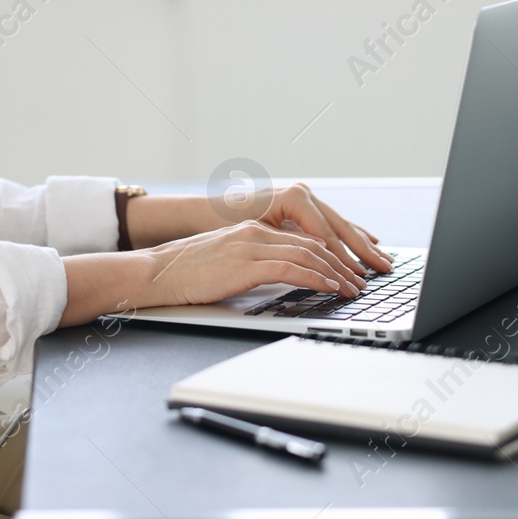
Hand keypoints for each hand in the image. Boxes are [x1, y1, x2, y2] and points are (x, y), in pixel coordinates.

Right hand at [143, 220, 369, 306]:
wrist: (156, 273)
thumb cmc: (186, 274)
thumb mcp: (226, 262)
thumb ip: (253, 263)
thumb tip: (281, 277)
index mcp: (251, 230)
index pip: (302, 238)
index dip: (330, 253)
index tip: (348, 268)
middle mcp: (255, 232)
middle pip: (312, 243)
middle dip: (342, 263)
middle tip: (361, 279)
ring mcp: (250, 246)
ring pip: (308, 254)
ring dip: (336, 273)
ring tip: (353, 288)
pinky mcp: (246, 264)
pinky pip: (292, 268)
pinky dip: (317, 277)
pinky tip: (331, 287)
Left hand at [240, 183, 392, 274]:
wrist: (208, 212)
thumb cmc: (228, 224)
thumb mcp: (259, 237)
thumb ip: (292, 245)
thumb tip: (320, 255)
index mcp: (294, 197)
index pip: (327, 235)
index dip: (344, 259)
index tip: (358, 278)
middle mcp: (303, 193)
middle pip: (340, 228)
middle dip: (363, 252)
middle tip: (385, 270)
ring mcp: (305, 198)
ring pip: (340, 225)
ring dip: (363, 245)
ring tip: (385, 260)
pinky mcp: (303, 205)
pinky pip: (333, 223)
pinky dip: (351, 234)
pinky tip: (370, 241)